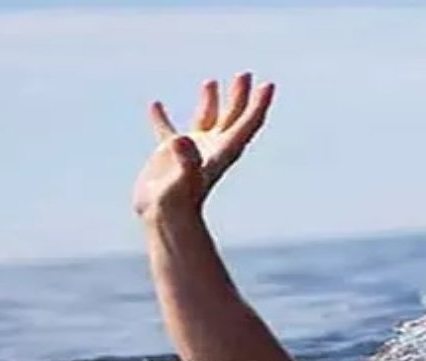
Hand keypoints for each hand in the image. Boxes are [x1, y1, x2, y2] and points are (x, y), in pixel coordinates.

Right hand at [132, 73, 275, 219]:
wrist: (163, 220)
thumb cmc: (177, 204)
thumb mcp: (183, 181)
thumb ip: (185, 160)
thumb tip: (181, 139)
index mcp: (222, 152)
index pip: (246, 124)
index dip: (259, 105)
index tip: (268, 86)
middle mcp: (211, 148)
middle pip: (232, 117)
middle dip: (240, 96)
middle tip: (246, 74)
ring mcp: (191, 151)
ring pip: (205, 119)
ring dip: (210, 101)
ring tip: (211, 82)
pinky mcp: (169, 155)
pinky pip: (166, 130)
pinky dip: (161, 118)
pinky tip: (156, 104)